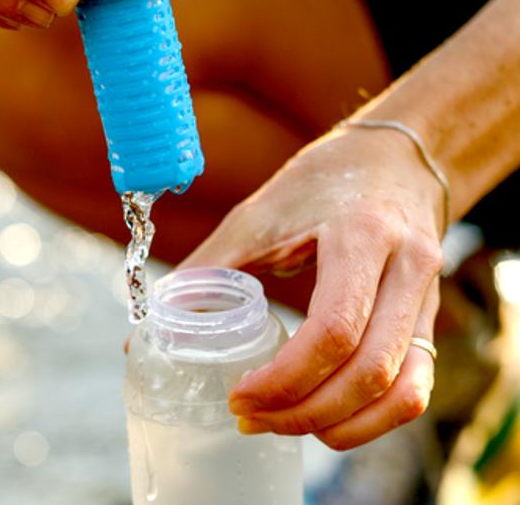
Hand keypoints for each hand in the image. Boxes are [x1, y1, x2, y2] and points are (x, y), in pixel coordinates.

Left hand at [179, 127, 444, 449]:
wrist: (394, 157)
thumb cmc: (320, 181)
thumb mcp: (258, 215)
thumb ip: (209, 268)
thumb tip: (154, 324)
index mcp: (360, 234)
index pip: (333, 329)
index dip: (283, 377)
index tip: (238, 394)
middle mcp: (407, 269)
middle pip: (369, 371)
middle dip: (304, 411)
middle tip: (251, 418)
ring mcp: (427, 297)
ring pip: (402, 391)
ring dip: (341, 424)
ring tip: (283, 424)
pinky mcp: (429, 317)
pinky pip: (415, 387)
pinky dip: (371, 417)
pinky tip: (326, 417)